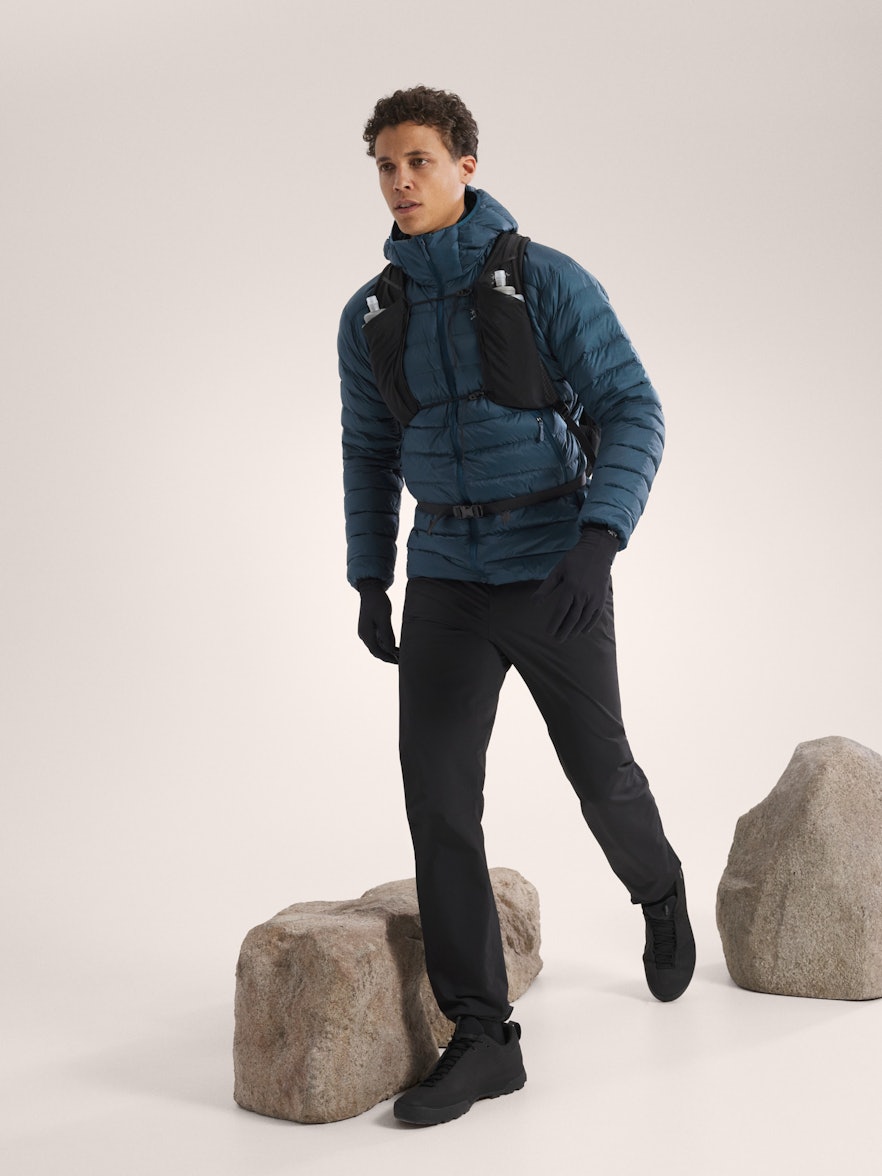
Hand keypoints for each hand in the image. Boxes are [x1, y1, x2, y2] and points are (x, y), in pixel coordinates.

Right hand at [356, 580, 398, 662]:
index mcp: (366, 633)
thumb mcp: (384, 617)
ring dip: (388, 651)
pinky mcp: (370, 628)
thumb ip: (387, 634)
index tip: (398, 662)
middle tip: (401, 661)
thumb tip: (390, 649)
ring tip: (401, 655)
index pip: (376, 651)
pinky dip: (386, 644)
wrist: (370, 590)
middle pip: (376, 651)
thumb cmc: (378, 601)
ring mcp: (367, 631)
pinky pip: (378, 640)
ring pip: (377, 646)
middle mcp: (364, 635)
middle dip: (388, 657)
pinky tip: (395, 646)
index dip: (387, 658)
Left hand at [532, 526, 618, 640]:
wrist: (598, 551)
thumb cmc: (574, 559)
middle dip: (564, 631)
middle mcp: (583, 594)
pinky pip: (595, 616)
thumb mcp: (558, 571)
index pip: (561, 611)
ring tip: (567, 637)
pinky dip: (589, 625)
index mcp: (571, 587)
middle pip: (572, 618)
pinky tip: (582, 631)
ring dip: (575, 630)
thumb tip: (534, 602)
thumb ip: (546, 588)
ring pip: (584, 619)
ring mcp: (594, 598)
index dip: (554, 623)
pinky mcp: (602, 598)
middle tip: (557, 639)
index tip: (548, 632)